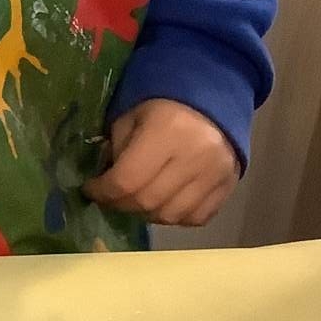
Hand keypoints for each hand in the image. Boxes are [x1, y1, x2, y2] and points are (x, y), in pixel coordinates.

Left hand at [84, 98, 238, 225]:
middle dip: (121, 204)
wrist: (212, 103)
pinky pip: (195, 218)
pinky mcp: (229, 186)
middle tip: (111, 198)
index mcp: (167, 131)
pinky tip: (163, 203)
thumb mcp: (131, 117)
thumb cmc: (163, 107)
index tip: (91, 190)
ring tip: (136, 200)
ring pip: (170, 215)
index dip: (103, 192)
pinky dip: (174, 217)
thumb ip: (116, 150)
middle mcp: (195, 155)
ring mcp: (216, 174)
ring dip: (146, 213)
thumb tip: (105, 184)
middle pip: (148, 202)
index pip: (127, 180)